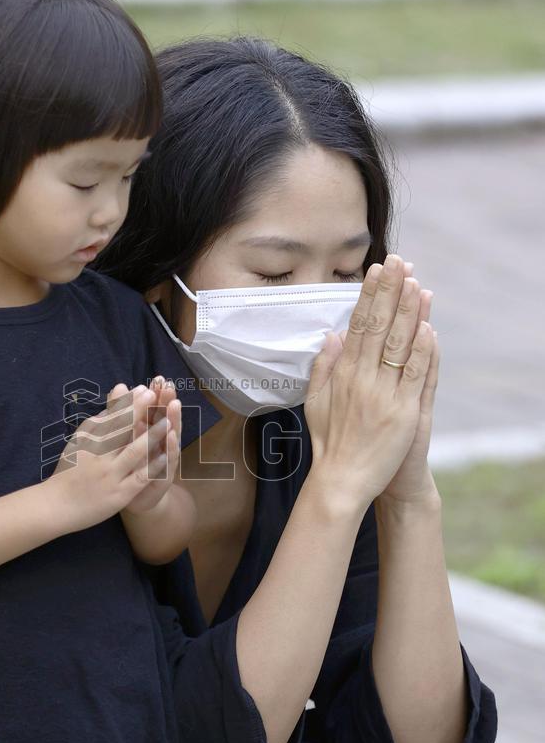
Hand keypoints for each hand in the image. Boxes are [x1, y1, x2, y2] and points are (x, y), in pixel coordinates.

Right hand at [51, 384, 170, 533]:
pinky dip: (153, 466)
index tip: (142, 389)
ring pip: (133, 452)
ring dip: (151, 436)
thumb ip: (100, 420)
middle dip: (138, 411)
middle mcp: (98, 455)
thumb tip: (117, 395)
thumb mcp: (80, 441)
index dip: (128, 403)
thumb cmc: (70, 470)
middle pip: (120, 430)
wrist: (56, 505)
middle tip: (153, 395)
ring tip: (167, 422)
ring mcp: (109, 475)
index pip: (110, 418)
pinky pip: (139, 477)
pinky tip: (166, 456)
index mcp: (88, 440)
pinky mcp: (119, 494)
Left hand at [109, 376, 181, 514]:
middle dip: (166, 401)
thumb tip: (118, 387)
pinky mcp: (165, 475)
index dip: (156, 394)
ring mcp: (164, 458)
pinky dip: (170, 448)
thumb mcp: (121, 439)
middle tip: (168, 385)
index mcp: (147, 431)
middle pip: (163, 418)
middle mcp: (159, 442)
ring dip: (172, 420)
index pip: (153, 409)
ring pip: (169, 436)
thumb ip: (120, 414)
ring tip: (174, 404)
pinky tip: (172, 437)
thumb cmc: (128, 466)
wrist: (135, 500)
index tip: (157, 378)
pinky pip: (168, 460)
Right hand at [304, 254, 434, 509]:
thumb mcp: (314, 402)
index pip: (357, 325)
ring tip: (417, 283)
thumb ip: (322, 367)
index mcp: (342, 374)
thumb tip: (330, 335)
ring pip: (399, 345)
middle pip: (379, 327)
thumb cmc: (327, 444)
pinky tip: (428, 326)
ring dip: (409, 312)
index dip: (369, 296)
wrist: (341, 480)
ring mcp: (384, 394)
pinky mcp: (403, 412)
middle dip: (390, 292)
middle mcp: (362, 379)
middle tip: (399, 262)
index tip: (376, 271)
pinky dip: (423, 350)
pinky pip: (415, 375)